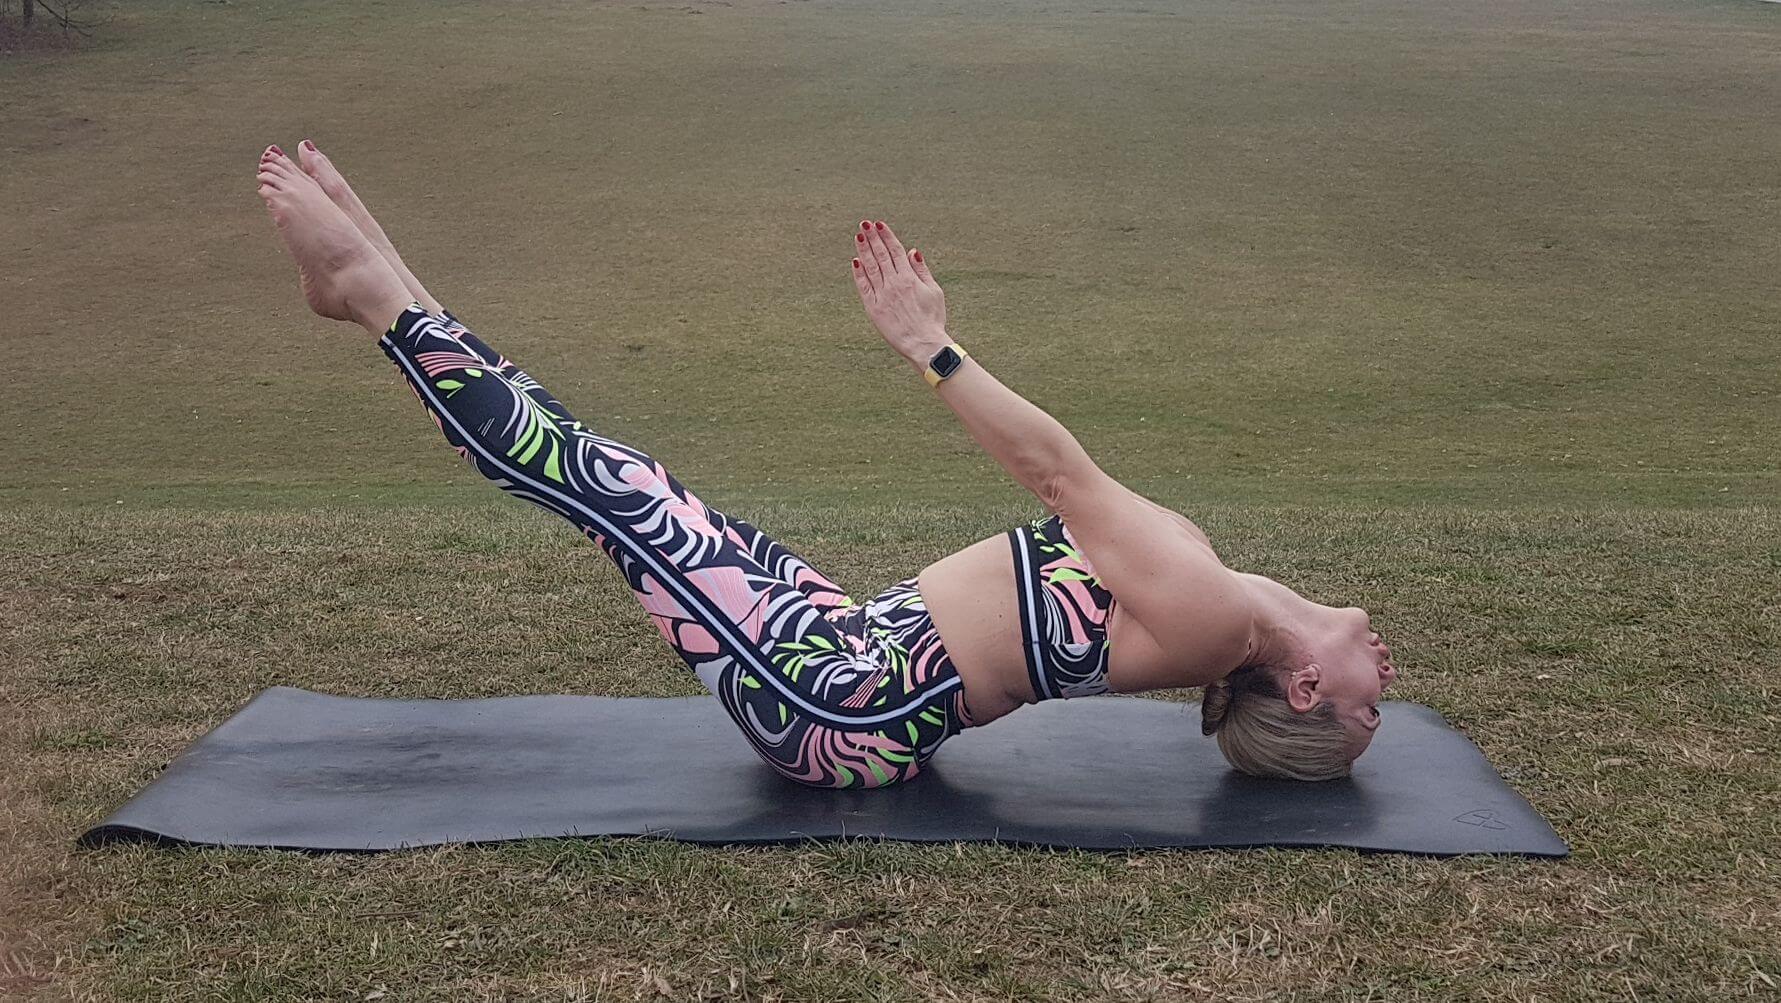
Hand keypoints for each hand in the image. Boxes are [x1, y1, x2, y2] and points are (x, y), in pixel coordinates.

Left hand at [849, 219, 948, 368]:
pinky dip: (859, 274)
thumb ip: (921, 270)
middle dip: (873, 238)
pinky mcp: (874, 309)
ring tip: (859, 236)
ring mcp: (882, 296)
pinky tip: (855, 262)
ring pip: (871, 268)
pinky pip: (864, 287)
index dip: (887, 236)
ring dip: (864, 251)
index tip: (879, 224)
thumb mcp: (934, 291)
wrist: (924, 344)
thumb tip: (913, 251)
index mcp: (909, 278)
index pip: (896, 251)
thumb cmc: (932, 319)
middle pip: (881, 256)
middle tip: (864, 224)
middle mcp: (894, 284)